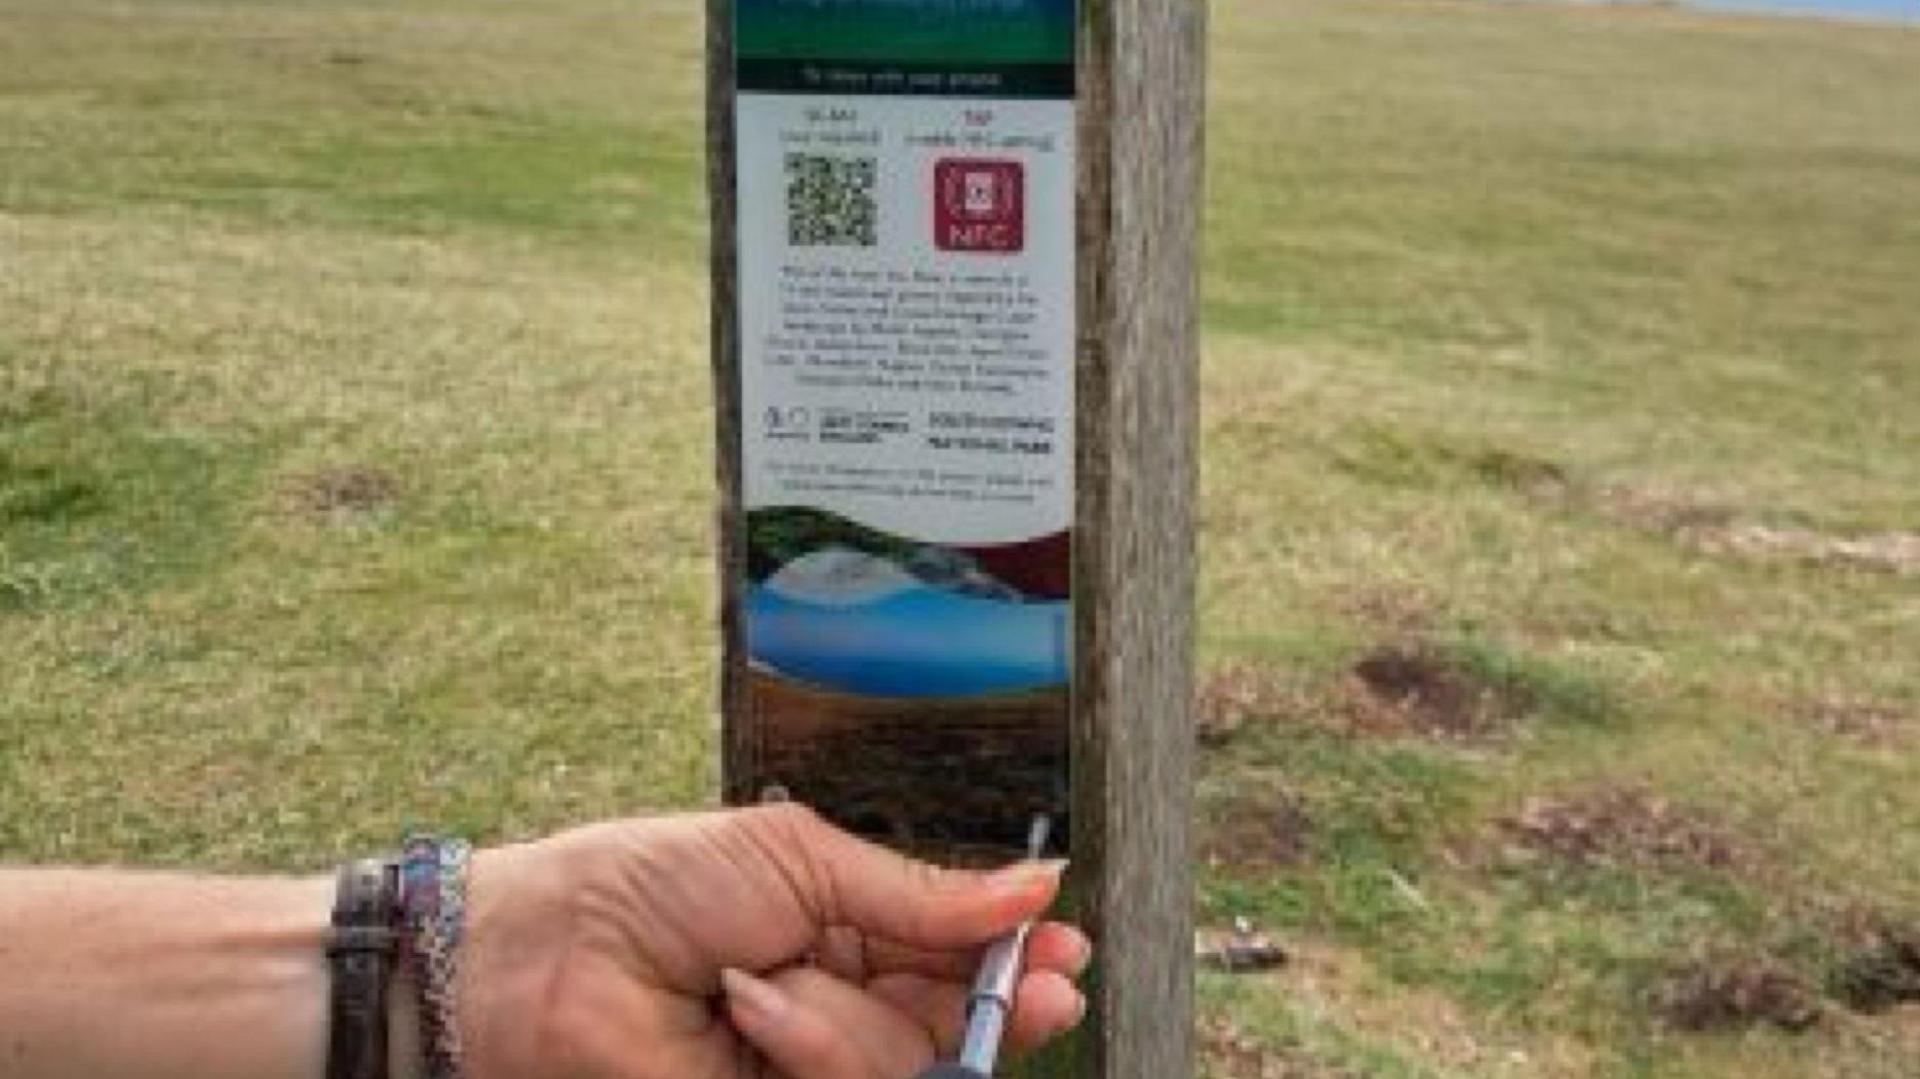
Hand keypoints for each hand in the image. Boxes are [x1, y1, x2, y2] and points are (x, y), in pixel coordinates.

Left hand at [457, 804, 1087, 1078]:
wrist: (544, 960)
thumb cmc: (652, 887)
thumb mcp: (800, 861)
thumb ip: (920, 890)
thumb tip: (1032, 886)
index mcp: (844, 930)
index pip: (952, 953)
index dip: (1012, 958)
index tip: (1064, 951)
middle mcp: (836, 1004)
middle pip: (952, 1025)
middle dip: (996, 1008)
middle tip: (1039, 991)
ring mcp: (806, 1066)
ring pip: (902, 1063)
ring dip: (842, 1023)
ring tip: (757, 988)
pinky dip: (811, 1049)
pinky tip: (751, 1018)